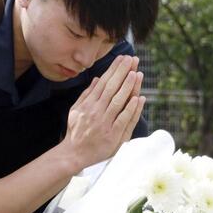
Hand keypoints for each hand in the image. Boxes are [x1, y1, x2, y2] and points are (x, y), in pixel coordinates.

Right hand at [61, 54, 145, 169]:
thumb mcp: (75, 110)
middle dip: (123, 72)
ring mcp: (105, 122)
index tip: (122, 59)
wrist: (74, 153)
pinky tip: (138, 98)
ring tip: (137, 73)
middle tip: (132, 59)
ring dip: (128, 86)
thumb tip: (96, 79)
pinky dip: (131, 108)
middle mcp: (96, 111)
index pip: (103, 82)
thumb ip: (86, 94)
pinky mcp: (113, 135)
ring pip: (118, 101)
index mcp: (88, 104)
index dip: (114, 70)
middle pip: (112, 88)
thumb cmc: (75, 131)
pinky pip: (123, 119)